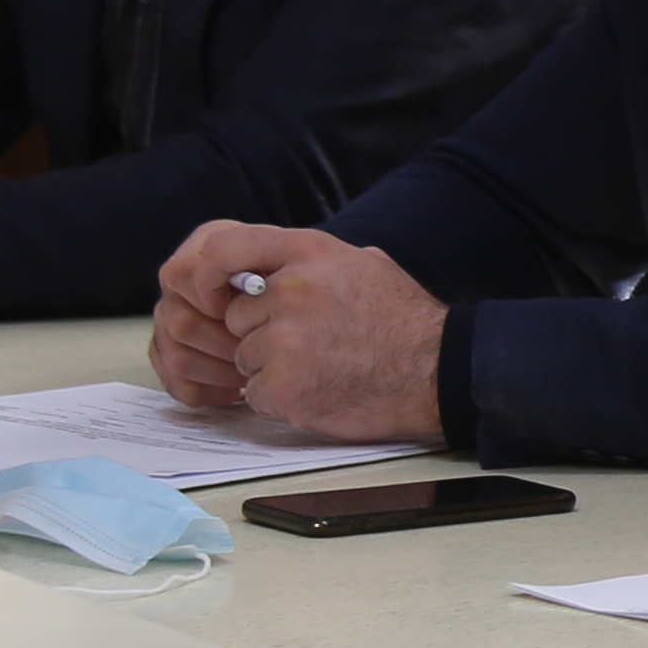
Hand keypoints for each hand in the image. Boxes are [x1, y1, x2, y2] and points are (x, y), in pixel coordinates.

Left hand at [150, 222, 445, 446]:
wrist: (437, 371)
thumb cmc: (403, 320)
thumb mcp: (364, 264)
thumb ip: (312, 261)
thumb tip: (272, 263)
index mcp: (309, 253)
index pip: (226, 248)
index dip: (209, 274)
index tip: (212, 295)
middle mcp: (292, 290)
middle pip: (237, 316)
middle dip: (262, 334)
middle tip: (309, 343)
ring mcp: (285, 339)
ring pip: (245, 358)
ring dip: (272, 369)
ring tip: (321, 368)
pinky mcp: (284, 385)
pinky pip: (255, 393)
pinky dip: (281, 399)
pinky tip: (320, 390)